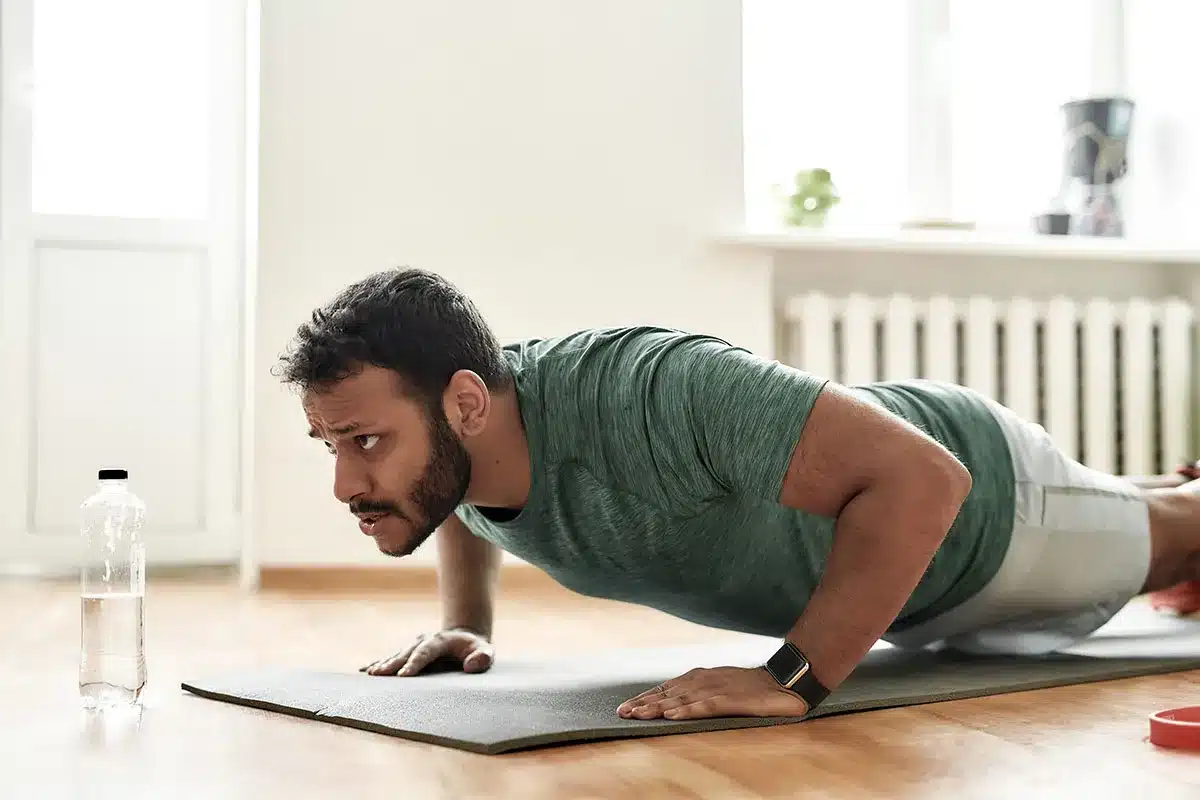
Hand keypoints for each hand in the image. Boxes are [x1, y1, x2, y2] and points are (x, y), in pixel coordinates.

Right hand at [359, 628, 493, 676]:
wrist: (465, 637)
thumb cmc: (476, 649)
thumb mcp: (486, 651)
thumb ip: (484, 657)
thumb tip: (471, 666)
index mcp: (440, 640)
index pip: (426, 652)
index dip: (415, 663)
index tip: (404, 676)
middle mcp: (424, 640)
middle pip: (406, 652)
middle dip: (392, 664)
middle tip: (379, 675)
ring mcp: (414, 646)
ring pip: (396, 655)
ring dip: (383, 664)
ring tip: (370, 674)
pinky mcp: (409, 653)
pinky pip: (392, 658)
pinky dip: (378, 663)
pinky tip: (364, 671)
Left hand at [616, 666, 809, 720]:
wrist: (782, 682)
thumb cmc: (749, 687)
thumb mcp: (719, 686)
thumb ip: (699, 693)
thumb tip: (676, 704)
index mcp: (699, 679)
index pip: (666, 689)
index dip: (645, 699)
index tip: (626, 708)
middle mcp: (703, 682)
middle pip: (667, 694)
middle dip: (643, 703)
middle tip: (622, 713)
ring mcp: (715, 690)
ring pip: (680, 700)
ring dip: (657, 708)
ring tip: (638, 714)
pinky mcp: (729, 700)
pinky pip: (705, 706)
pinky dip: (687, 711)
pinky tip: (673, 716)